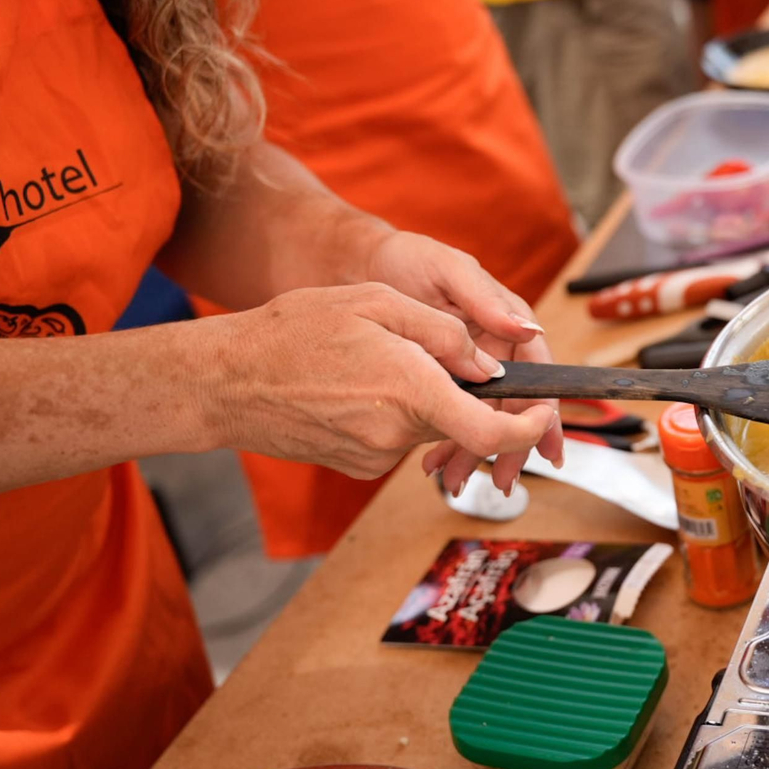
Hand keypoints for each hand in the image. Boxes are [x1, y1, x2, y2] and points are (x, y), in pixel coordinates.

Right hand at [209, 284, 557, 484]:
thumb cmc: (294, 331)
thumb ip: (444, 333)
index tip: (545, 414)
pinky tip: (355, 386)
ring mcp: (375, 456)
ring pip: (430, 425)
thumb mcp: (376, 303)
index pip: (491, 431)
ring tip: (374, 361)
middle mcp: (397, 433)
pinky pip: (398, 436)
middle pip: (463, 420)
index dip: (530, 429)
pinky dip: (395, 411)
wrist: (224, 383)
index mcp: (410, 390)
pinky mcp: (358, 465)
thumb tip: (489, 365)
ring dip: (425, 397)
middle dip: (467, 393)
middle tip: (438, 355)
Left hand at [364, 231, 564, 494]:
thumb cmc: (406, 260)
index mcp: (505, 322)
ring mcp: (465, 367)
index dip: (545, 411)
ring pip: (482, 417)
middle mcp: (492, 348)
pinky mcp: (436, 380)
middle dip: (510, 444)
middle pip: (512, 405)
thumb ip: (486, 300)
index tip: (546, 444)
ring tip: (457, 477)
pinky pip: (450, 416)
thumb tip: (527, 330)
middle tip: (502, 479)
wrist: (355, 267)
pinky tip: (434, 460)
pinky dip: (446, 441)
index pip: (536, 372)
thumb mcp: (447, 270)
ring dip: (475, 449)